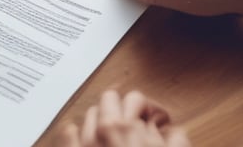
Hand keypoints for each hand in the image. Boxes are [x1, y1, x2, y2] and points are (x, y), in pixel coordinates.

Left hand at [54, 89, 190, 146]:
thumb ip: (174, 139)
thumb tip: (167, 129)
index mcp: (126, 128)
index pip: (135, 99)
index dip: (151, 109)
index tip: (158, 121)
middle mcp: (100, 131)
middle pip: (109, 100)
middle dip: (124, 110)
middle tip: (138, 127)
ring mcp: (83, 144)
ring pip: (89, 115)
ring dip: (103, 122)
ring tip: (116, 139)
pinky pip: (68, 132)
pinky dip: (76, 133)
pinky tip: (86, 140)